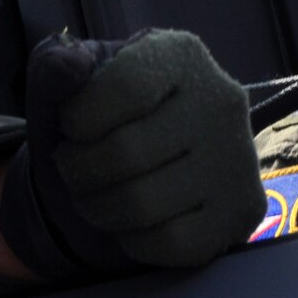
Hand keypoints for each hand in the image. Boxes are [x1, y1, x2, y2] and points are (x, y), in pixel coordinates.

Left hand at [0, 30, 261, 280]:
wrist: (143, 163)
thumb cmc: (100, 116)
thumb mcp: (69, 80)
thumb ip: (55, 65)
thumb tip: (66, 67)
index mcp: (181, 54)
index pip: (123, 88)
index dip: (78, 119)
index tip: (71, 128)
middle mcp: (222, 99)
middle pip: (126, 153)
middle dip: (79, 172)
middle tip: (73, 171)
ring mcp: (239, 156)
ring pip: (144, 204)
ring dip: (99, 209)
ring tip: (95, 196)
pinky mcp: (242, 209)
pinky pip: (171, 243)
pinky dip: (136, 241)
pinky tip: (133, 221)